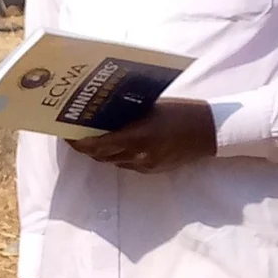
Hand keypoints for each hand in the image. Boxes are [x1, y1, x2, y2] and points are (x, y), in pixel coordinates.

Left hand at [68, 97, 217, 171]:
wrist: (209, 131)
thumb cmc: (182, 111)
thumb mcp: (151, 107)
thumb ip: (128, 115)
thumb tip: (106, 114)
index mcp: (137, 136)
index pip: (98, 145)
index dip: (79, 143)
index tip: (68, 135)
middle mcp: (138, 154)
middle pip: (102, 156)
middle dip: (87, 147)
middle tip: (76, 134)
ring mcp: (146, 164)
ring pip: (114, 162)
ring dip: (102, 152)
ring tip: (94, 138)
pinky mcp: (153, 170)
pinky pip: (128, 165)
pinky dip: (118, 156)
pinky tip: (117, 145)